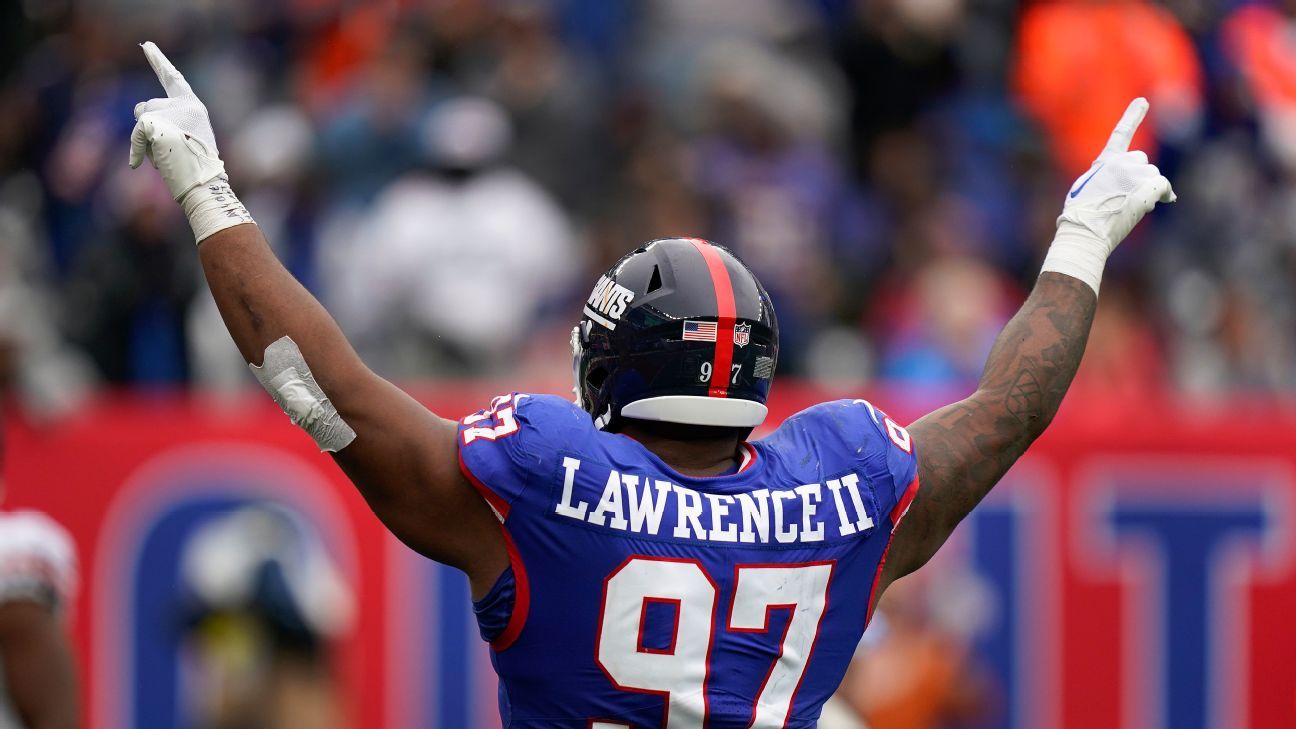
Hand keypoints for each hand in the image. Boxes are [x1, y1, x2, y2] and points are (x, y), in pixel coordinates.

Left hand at [128, 42, 225, 200]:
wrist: (202, 182)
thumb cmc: (194, 168)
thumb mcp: (183, 139)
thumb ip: (165, 121)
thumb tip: (141, 112)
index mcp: (194, 107)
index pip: (174, 79)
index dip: (159, 62)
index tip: (146, 45)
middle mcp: (184, 104)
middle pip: (148, 105)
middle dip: (147, 128)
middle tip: (169, 151)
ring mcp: (170, 111)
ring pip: (140, 115)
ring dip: (145, 137)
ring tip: (166, 155)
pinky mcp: (154, 122)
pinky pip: (136, 133)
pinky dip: (137, 149)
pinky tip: (139, 164)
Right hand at [1042, 98, 1175, 294]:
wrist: (1085, 230)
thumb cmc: (1080, 217)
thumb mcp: (1085, 190)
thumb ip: (1104, 178)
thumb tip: (1122, 186)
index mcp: (1104, 162)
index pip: (1121, 134)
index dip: (1133, 116)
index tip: (1144, 101)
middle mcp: (1122, 162)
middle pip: (1141, 161)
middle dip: (1138, 176)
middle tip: (1125, 197)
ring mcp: (1136, 174)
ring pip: (1153, 176)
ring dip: (1147, 190)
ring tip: (1128, 207)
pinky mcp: (1147, 187)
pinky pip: (1164, 186)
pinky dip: (1164, 194)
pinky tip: (1163, 201)